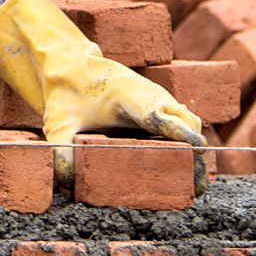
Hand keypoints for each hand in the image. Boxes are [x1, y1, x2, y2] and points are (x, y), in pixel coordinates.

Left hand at [38, 58, 207, 190]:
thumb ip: (62, 151)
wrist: (74, 66)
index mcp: (130, 96)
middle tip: (196, 188)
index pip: (160, 115)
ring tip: (193, 184)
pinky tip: (182, 167)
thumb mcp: (58, 123)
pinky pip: (184, 121)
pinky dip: (187, 140)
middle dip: (193, 154)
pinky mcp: (161, 104)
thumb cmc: (67, 94)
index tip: (198, 151)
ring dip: (192, 148)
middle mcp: (152, 95)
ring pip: (189, 122)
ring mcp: (160, 98)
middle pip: (185, 123)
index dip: (180, 133)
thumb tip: (67, 183)